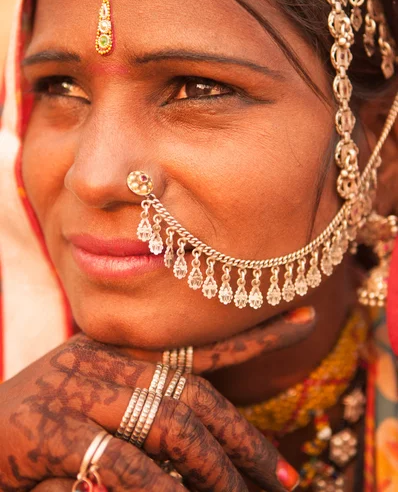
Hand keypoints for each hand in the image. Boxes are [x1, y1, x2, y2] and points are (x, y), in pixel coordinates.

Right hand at [1, 307, 314, 491]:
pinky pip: (125, 465)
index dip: (258, 333)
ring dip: (213, 471)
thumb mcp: (96, 397)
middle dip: (245, 439)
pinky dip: (159, 491)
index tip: (310, 317)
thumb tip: (204, 435)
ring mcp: (80, 392)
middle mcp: (108, 362)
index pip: (200, 343)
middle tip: (284, 477)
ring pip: (171, 426)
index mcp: (121, 352)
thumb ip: (146, 400)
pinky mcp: (53, 431)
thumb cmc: (43, 424)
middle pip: (197, 396)